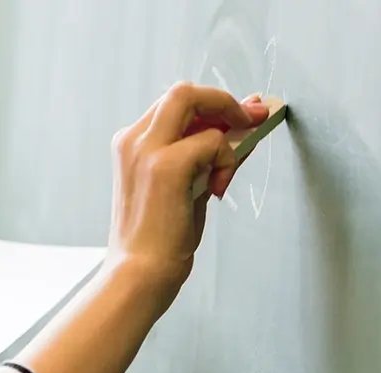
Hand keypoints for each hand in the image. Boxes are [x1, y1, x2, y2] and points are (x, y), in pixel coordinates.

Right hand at [107, 82, 268, 303]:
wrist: (138, 273)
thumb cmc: (157, 240)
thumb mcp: (182, 187)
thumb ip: (203, 157)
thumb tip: (239, 129)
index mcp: (129, 145)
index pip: (174, 106)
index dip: (211, 105)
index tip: (241, 115)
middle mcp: (133, 140)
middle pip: (182, 91)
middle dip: (223, 101)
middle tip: (251, 118)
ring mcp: (147, 149)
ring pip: (195, 102)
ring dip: (225, 133)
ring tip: (223, 173)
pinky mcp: (166, 165)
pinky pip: (212, 141)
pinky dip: (225, 160)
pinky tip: (216, 188)